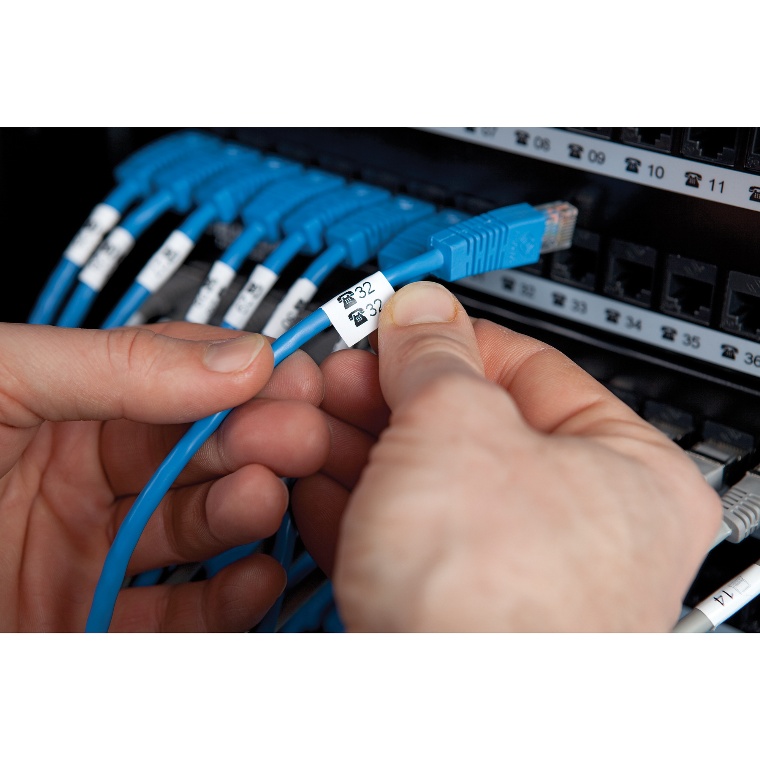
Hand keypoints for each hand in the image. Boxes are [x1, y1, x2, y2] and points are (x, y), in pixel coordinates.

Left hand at [0, 322, 328, 631]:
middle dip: (257, 441)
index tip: (293, 379)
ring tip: (264, 499)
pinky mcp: (87, 618)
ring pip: (197, 527)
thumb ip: (120, 363)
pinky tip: (255, 576)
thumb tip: (237, 358)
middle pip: (201, 453)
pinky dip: (226, 600)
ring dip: (246, 512)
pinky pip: (175, 615)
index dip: (242, 377)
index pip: (181, 380)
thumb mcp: (4, 380)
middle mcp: (87, 474)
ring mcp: (92, 547)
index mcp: (69, 403)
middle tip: (299, 438)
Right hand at [291, 281, 722, 631]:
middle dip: (387, 398)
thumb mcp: (458, 426)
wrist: (447, 735)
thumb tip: (421, 312)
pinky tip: (311, 480)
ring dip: (358, 448)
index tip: (394, 326)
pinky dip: (353, 509)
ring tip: (306, 420)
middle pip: (467, 429)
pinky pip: (400, 542)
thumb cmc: (498, 607)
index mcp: (626, 473)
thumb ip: (435, 356)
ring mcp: (510, 580)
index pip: (529, 368)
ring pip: (423, 486)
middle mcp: (580, 531)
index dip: (450, 338)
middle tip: (336, 376)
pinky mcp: (450, 617)